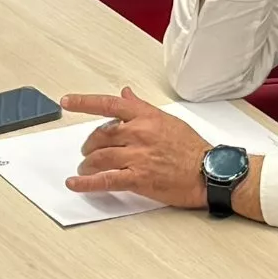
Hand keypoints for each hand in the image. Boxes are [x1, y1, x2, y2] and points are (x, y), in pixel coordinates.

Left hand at [63, 88, 213, 208]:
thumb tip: (125, 94)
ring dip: (87, 163)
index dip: (84, 102)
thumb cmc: (192, 148)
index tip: (67, 101)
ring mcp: (137, 156)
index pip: (109, 104)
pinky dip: (86, 183)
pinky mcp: (138, 178)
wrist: (209, 172)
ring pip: (99, 157)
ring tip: (85, 168)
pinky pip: (105, 180)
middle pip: (100, 135)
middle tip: (87, 150)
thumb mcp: (167, 119)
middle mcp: (139, 133)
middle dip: (89, 144)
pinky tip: (75, 183)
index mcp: (146, 117)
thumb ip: (141, 107)